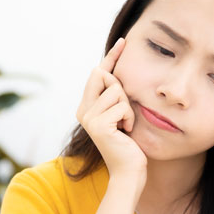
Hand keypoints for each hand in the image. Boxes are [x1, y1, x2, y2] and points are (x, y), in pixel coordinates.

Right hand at [76, 38, 147, 183]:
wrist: (128, 171)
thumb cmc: (129, 144)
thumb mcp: (121, 115)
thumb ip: (116, 97)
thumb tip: (116, 73)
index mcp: (87, 106)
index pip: (98, 73)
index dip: (112, 57)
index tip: (125, 41)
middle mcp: (83, 110)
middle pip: (104, 75)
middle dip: (122, 90)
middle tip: (125, 114)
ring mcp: (88, 117)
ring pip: (117, 90)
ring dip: (128, 108)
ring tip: (125, 126)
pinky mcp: (98, 124)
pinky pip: (122, 106)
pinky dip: (129, 117)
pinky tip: (126, 132)